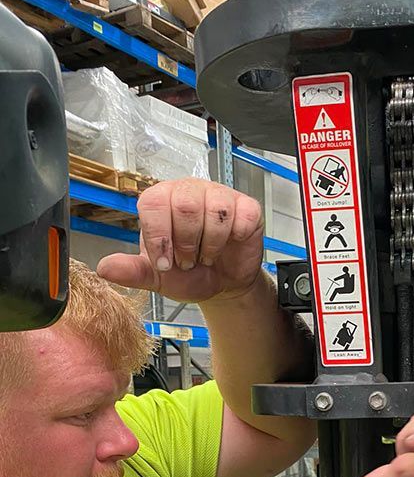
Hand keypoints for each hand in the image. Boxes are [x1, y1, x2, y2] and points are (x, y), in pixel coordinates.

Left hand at [96, 178, 263, 303]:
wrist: (222, 285)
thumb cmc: (190, 274)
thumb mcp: (157, 277)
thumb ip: (132, 271)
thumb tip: (104, 268)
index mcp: (162, 200)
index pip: (154, 203)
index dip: (160, 237)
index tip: (166, 261)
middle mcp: (189, 191)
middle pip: (185, 205)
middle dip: (187, 243)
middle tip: (189, 259)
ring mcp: (219, 196)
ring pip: (215, 210)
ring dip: (211, 245)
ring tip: (207, 255)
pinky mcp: (246, 208)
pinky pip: (242, 215)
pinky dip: (235, 237)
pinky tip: (230, 245)